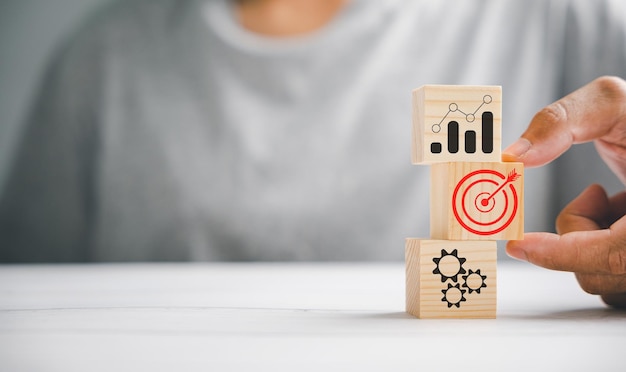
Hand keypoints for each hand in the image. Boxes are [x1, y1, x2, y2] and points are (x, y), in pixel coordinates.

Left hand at [503, 76, 625, 307]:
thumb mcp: (615, 103)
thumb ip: (561, 121)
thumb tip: (515, 155)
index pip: (611, 255)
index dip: (560, 254)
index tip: (518, 245)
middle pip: (599, 268)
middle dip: (579, 228)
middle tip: (593, 193)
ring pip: (605, 271)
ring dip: (594, 233)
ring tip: (614, 197)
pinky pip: (615, 265)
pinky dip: (606, 237)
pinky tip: (623, 206)